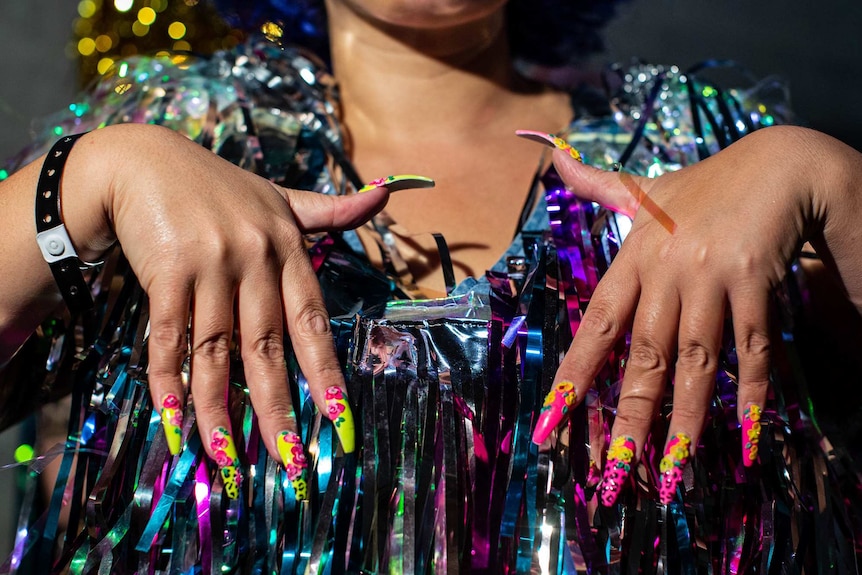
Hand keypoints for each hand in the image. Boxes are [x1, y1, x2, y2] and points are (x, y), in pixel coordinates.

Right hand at [64, 124, 392, 497]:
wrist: (145, 161)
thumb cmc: (219, 188)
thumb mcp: (279, 198)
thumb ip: (330, 210)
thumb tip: (386, 192)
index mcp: (287, 249)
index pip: (312, 322)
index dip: (325, 372)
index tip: (339, 419)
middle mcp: (254, 259)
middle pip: (267, 348)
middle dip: (279, 408)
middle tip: (291, 462)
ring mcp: (210, 266)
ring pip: (217, 352)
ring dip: (219, 410)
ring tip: (227, 459)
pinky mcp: (165, 272)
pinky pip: (169, 338)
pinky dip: (169, 382)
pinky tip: (174, 421)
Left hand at [527, 125, 861, 504]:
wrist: (780, 162)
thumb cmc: (706, 185)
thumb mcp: (646, 189)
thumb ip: (597, 185)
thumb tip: (551, 156)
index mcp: (635, 255)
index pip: (597, 325)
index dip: (574, 375)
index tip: (551, 422)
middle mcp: (667, 270)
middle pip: (643, 356)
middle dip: (629, 418)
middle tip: (613, 474)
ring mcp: (712, 277)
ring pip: (694, 362)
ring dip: (683, 421)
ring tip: (670, 474)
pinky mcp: (756, 283)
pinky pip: (752, 348)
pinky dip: (750, 393)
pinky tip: (744, 438)